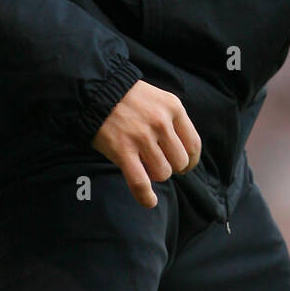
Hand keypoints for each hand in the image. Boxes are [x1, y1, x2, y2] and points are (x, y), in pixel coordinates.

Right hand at [92, 80, 201, 208]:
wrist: (96, 90)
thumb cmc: (128, 97)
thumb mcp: (158, 98)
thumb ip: (172, 120)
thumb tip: (183, 153)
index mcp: (173, 107)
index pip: (194, 145)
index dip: (191, 161)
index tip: (184, 166)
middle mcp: (160, 122)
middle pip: (179, 162)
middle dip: (171, 167)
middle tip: (159, 163)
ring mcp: (142, 136)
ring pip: (162, 173)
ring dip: (155, 175)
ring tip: (145, 166)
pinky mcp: (123, 150)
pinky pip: (140, 183)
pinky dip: (146, 197)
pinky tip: (149, 201)